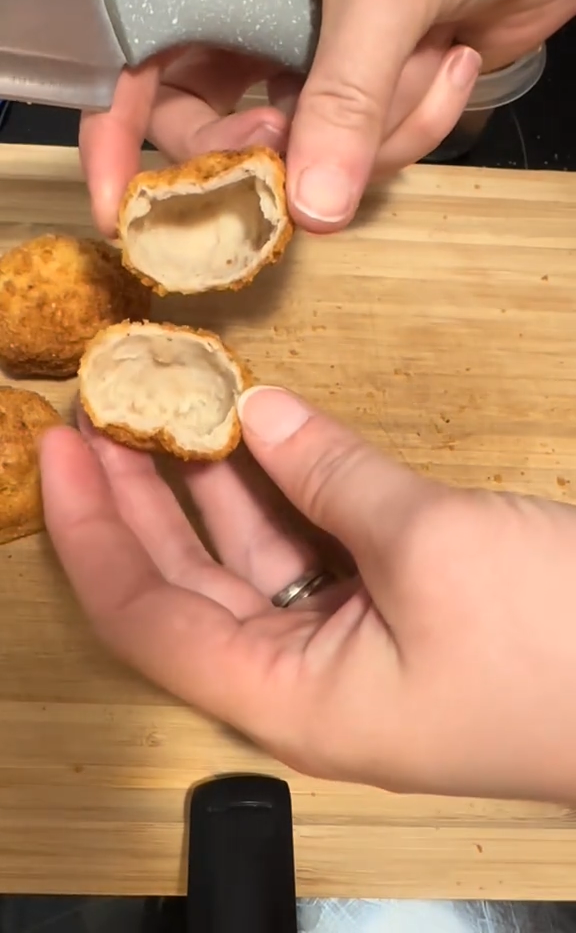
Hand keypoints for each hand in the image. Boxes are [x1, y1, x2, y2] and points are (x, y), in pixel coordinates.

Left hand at [41, 387, 575, 802]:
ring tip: (172, 408)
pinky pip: (316, 544)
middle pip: (188, 586)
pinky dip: (289, 488)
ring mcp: (352, 644)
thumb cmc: (555, 652)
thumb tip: (260, 418)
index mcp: (290, 699)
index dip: (93, 533)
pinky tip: (265, 432)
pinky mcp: (396, 610)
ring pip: (254, 557)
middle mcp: (305, 679)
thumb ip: (333, 477)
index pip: (146, 617)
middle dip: (141, 499)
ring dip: (216, 484)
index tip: (65, 454)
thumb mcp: (433, 549)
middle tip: (104, 417)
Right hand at [80, 0, 575, 235]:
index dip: (117, 127)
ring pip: (307, 156)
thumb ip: (346, 93)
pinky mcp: (374, 99)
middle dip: (268, 149)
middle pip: (215, 126)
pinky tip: (457, 58)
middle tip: (297, 139)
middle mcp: (264, 20)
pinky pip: (370, 156)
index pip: (141, 49)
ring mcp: (320, 66)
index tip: (123, 207)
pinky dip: (419, 126)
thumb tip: (310, 206)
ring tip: (436, 53)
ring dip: (379, 130)